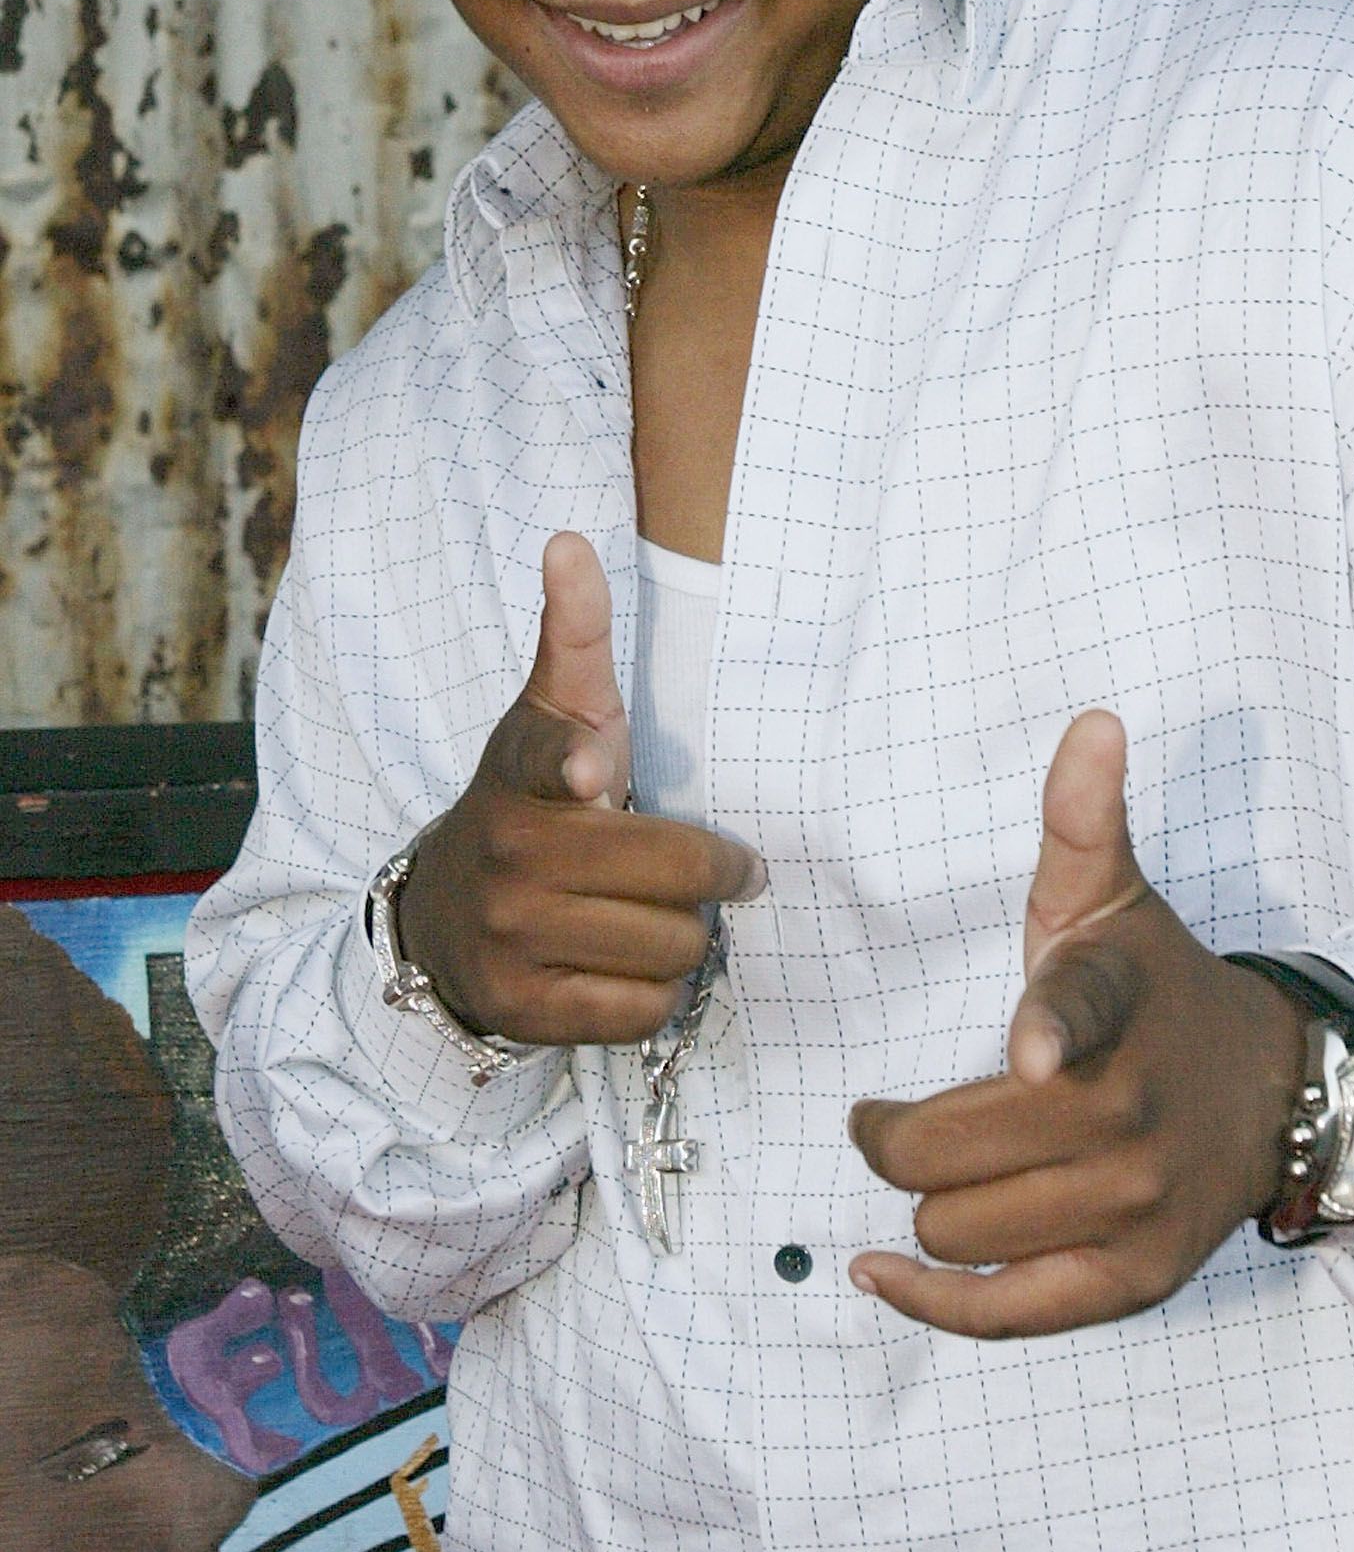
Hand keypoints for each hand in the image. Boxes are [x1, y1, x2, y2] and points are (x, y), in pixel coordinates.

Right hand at [395, 532, 763, 1045]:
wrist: (447, 920)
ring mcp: (509, 937)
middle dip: (708, 878)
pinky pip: (644, 1010)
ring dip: (683, 937)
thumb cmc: (536, 806)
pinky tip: (622, 965)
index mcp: (521, 773)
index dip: (575, 767)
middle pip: (675, 875)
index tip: (594, 775)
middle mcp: (508, 855)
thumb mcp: (549, 720)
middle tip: (702, 872)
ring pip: (670, 947)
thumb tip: (568, 541)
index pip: (546, 760)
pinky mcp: (524, 1010)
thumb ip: (572, 637)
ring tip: (651, 916)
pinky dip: (653, 994)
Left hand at [847, 712, 1306, 1335]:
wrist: (1274, 1091)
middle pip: (944, 1155)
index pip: (1080, 1016)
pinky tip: (879, 1273)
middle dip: (891, 1138)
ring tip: (931, 1171)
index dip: (1053, 1036)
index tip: (1034, 1057)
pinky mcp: (1134, 1279)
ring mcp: (1134, 1205)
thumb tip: (1092, 723)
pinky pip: (1007, 1311)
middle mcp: (1128, 1114)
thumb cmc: (1156, 988)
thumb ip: (1082, 820)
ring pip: (957, 1229)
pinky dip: (931, 1301)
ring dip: (924, 1205)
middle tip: (885, 1119)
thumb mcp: (1116, 901)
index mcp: (1114, 1007)